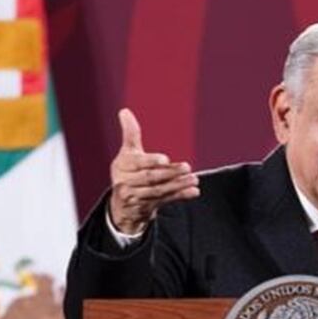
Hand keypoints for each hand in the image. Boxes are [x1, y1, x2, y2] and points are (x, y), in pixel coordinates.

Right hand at [108, 108, 199, 233]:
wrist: (122, 204)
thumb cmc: (128, 171)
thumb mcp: (127, 153)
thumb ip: (130, 134)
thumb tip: (124, 110)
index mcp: (122, 166)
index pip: (138, 163)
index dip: (151, 162)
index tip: (165, 159)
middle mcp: (126, 182)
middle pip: (150, 178)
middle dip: (170, 174)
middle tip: (188, 167)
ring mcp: (136, 197)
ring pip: (159, 191)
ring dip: (178, 185)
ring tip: (194, 179)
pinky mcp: (147, 208)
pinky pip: (165, 201)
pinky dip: (180, 196)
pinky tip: (194, 192)